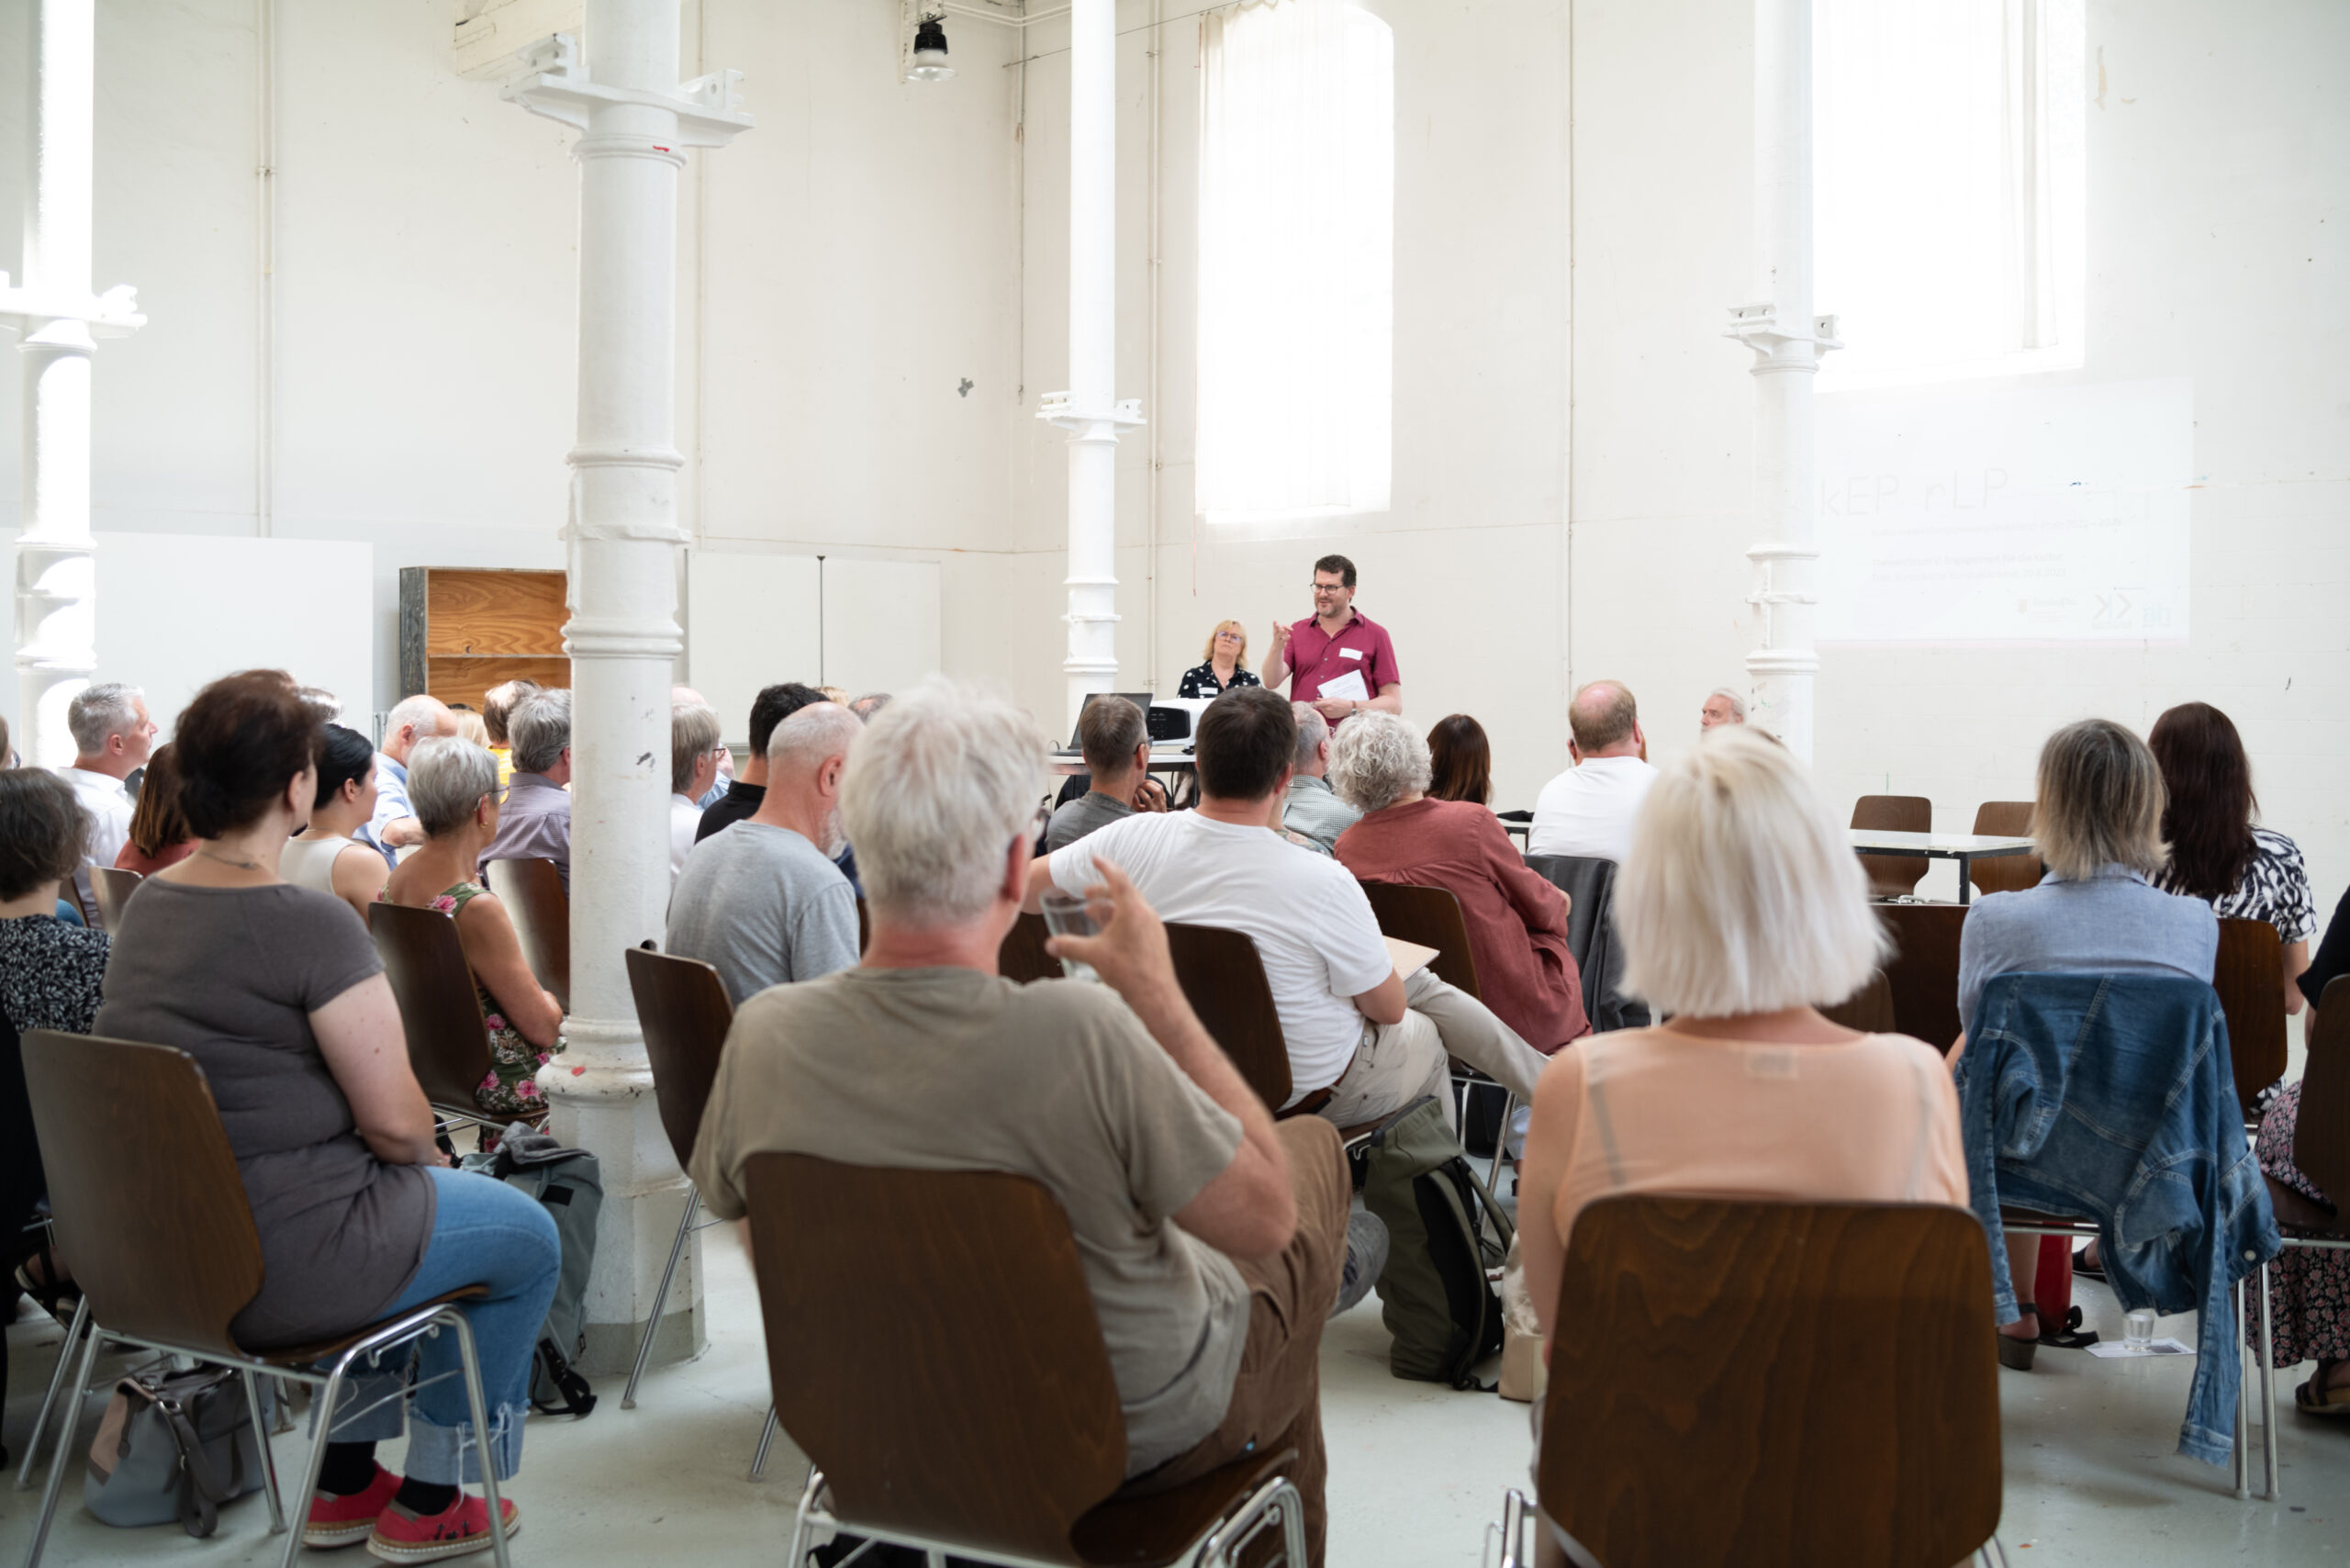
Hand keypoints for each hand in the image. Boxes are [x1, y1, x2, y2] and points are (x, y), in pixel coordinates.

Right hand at [1044, 859, 1180, 1010]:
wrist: (1156, 994)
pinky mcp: (1155, 938)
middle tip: (1086, 894)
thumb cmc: (1128, 971)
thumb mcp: (1094, 955)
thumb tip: (1049, 945)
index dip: (1105, 866)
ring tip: (1092, 914)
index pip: (1118, 878)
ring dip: (1110, 907)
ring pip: (1130, 907)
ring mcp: (1153, 925)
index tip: (1094, 858)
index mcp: (1132, 909)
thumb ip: (1069, 946)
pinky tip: (1108, 933)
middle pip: (1124, 892)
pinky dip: (1121, 918)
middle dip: (1103, 890)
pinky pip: (1137, 919)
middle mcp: (1146, 913)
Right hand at [1133, 776, 1168, 813]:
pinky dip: (1155, 784)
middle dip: (1147, 785)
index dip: (1140, 791)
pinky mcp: (1164, 798)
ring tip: (1144, 783)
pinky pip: (1161, 788)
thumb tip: (1133, 794)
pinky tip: (1149, 785)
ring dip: (1151, 783)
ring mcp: (1163, 801)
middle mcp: (1159, 804)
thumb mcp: (1139, 812)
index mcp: (1151, 809)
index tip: (1135, 789)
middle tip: (1140, 784)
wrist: (1158, 820)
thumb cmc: (1147, 816)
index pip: (1146, 798)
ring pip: (1160, 788)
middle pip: (1156, 791)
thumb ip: (1135, 803)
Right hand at [1270, 620, 1291, 650]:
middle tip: (1277, 624)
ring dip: (1281, 632)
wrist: (1277, 647)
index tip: (1274, 620)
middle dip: (1277, 627)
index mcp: (1275, 632)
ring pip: (1279, 635)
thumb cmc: (1279, 638)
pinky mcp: (1282, 643)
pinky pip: (1284, 640)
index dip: (1275, 624)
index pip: (1275, 627)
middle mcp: (1276, 635)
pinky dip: (1287, 638)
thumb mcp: (1281, 633)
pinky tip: (1289, 636)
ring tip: (1283, 630)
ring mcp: (1278, 639)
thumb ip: (1285, 628)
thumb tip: (1288, 624)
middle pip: (1276, 630)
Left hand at [1312, 697, 1351, 723]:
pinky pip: (1325, 713)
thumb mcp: (1332, 698)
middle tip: (1326, 703)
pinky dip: (1326, 711)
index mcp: (1328, 703)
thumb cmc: (1341, 702)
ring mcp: (1329, 713)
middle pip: (1319, 707)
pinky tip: (1331, 709)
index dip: (1316, 702)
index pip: (1317, 704)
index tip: (1317, 702)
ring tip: (1330, 706)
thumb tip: (1317, 699)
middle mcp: (1328, 709)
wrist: (1347, 708)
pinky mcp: (1330, 717)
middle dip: (1321, 705)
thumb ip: (1324, 699)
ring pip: (1322, 710)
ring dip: (1324, 708)